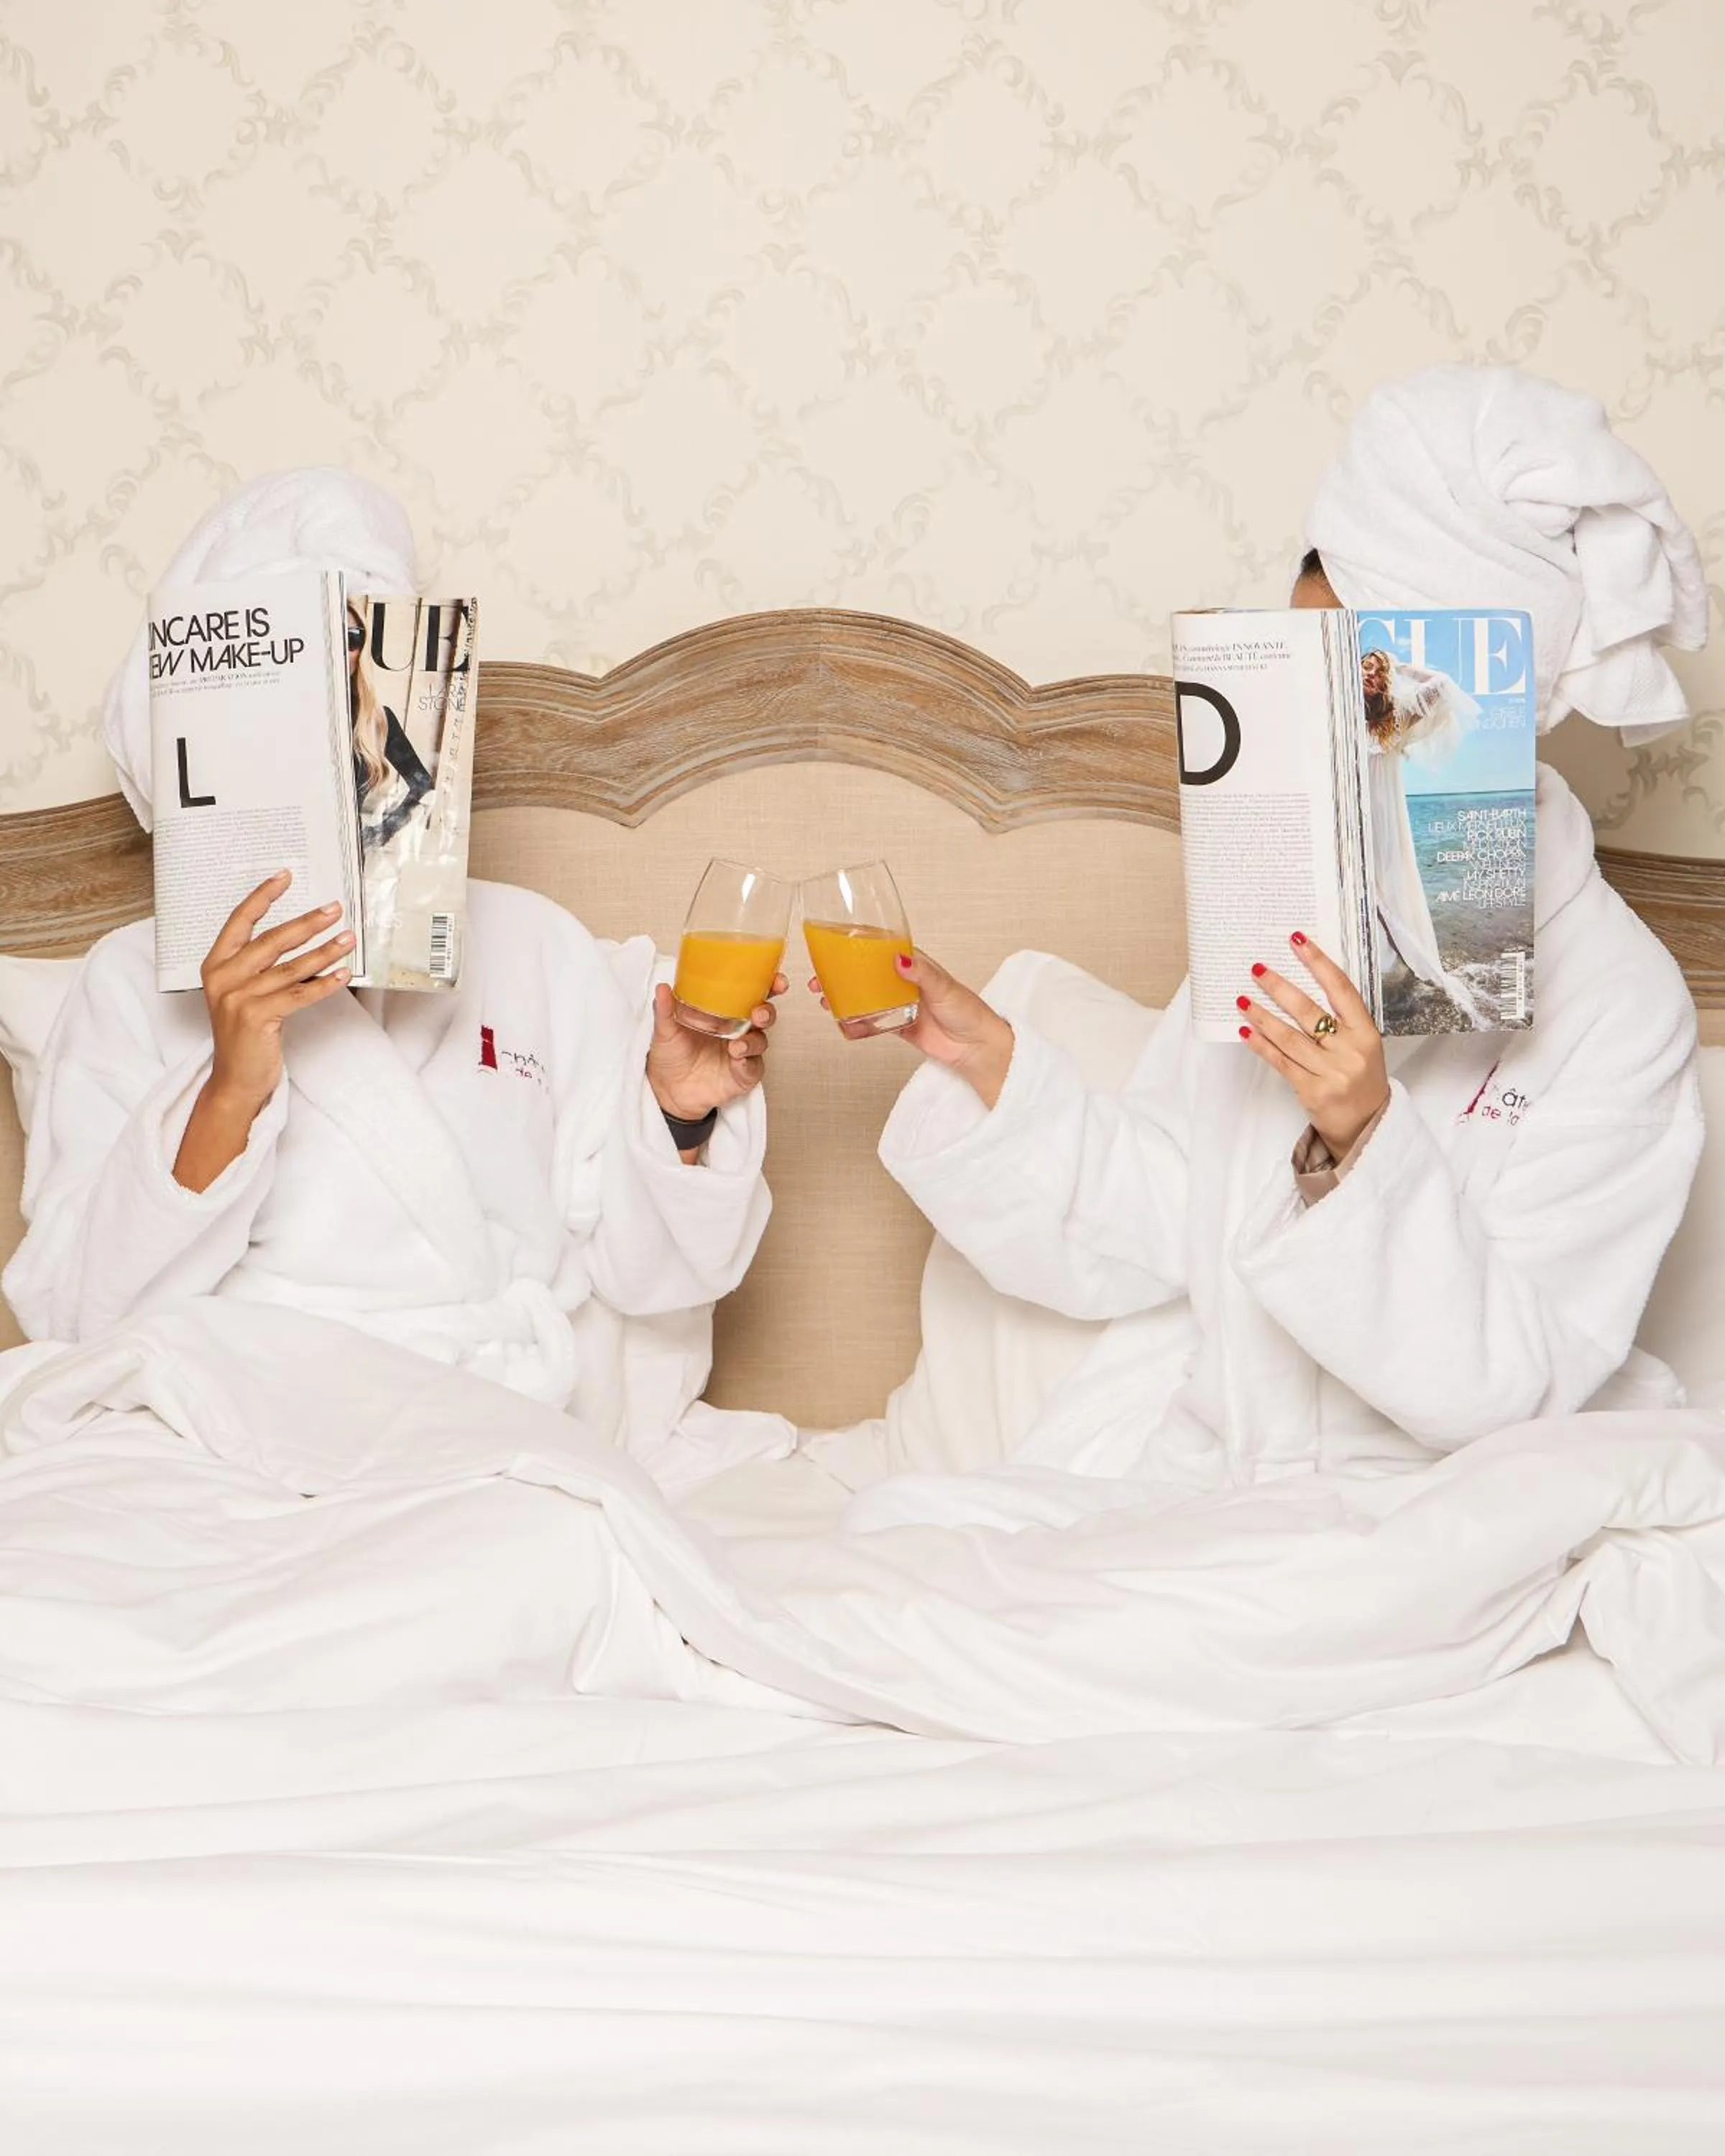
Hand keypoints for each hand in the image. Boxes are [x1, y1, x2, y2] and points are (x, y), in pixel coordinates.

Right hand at [201, 874, 353, 1111]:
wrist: (235, 1079)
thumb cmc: (245, 1034)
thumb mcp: (242, 993)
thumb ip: (260, 967)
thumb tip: (303, 936)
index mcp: (215, 965)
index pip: (240, 921)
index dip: (262, 896)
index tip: (285, 876)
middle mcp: (223, 978)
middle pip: (271, 940)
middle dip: (307, 922)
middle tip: (334, 908)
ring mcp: (238, 998)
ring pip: (291, 967)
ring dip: (324, 951)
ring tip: (348, 938)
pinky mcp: (257, 1017)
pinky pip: (299, 994)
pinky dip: (324, 983)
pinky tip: (343, 973)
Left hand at [645, 975, 785, 1132]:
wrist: (668, 1089)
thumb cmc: (672, 1055)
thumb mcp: (665, 1030)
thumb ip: (665, 1010)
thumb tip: (662, 988)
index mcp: (725, 1012)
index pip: (752, 994)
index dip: (768, 985)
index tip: (776, 981)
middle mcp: (738, 1030)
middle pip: (764, 1016)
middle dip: (766, 1012)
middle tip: (758, 1013)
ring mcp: (743, 1052)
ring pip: (760, 1041)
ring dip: (753, 1040)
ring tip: (737, 1045)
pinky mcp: (743, 1074)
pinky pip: (752, 1067)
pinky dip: (748, 1062)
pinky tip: (738, 1059)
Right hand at [807, 948, 1013, 1107]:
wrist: (977, 1048)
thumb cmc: (969, 1012)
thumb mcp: (944, 988)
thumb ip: (922, 973)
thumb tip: (899, 958)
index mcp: (915, 964)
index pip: (881, 947)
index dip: (855, 944)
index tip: (831, 943)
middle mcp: (904, 981)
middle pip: (865, 971)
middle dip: (839, 972)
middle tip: (818, 978)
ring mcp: (899, 1003)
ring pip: (864, 995)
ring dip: (842, 996)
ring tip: (822, 998)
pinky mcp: (899, 1025)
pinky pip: (872, 1022)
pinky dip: (856, 1023)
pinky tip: (841, 1022)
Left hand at [1239, 932, 1388, 1156]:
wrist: (1367, 1123)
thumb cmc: (1361, 1077)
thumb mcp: (1362, 1044)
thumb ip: (1340, 1019)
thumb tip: (1300, 985)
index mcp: (1366, 1032)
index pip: (1341, 989)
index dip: (1318, 963)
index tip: (1298, 941)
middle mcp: (1350, 1050)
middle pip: (1309, 1011)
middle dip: (1280, 988)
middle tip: (1258, 969)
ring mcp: (1331, 1072)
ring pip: (1289, 1037)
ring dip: (1262, 1016)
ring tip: (1242, 1000)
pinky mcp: (1312, 1091)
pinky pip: (1281, 1062)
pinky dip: (1262, 1046)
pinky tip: (1247, 1032)